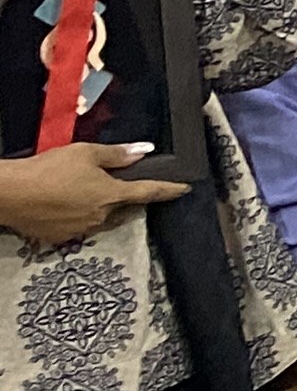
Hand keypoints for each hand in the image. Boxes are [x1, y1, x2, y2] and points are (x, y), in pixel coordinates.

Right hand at [0, 140, 182, 249]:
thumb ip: (116, 154)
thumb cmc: (50, 169)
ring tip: (92, 195)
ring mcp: (81, 230)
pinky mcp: (60, 239)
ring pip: (103, 220)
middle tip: (126, 189)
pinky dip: (80, 217)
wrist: (10, 193)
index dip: (169, 190)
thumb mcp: (86, 153)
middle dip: (130, 201)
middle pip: (125, 209)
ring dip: (105, 210)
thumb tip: (143, 151)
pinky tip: (68, 206)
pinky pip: (79, 228)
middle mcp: (101, 217)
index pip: (149, 192)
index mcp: (112, 195)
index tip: (185, 189)